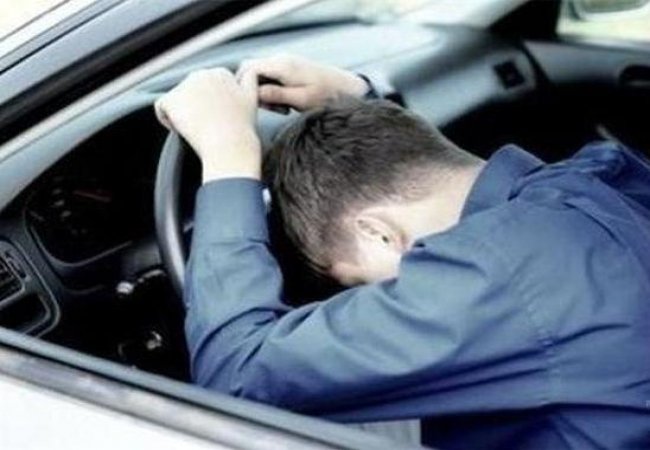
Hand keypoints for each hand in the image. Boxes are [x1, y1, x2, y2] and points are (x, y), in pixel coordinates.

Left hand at [155, 68, 261, 182]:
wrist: (230, 146)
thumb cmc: (242, 130)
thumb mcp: (252, 99)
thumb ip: (249, 80)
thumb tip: (249, 70)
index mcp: (221, 73)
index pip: (206, 87)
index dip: (210, 106)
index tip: (219, 120)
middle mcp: (201, 74)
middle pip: (189, 93)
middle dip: (195, 108)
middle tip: (208, 127)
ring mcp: (184, 86)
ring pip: (176, 101)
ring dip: (182, 115)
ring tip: (198, 130)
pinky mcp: (171, 99)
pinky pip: (161, 110)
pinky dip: (167, 121)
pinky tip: (183, 130)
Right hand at [237, 55, 368, 110]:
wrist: (348, 89)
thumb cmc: (328, 96)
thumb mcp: (302, 100)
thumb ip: (277, 95)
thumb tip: (255, 94)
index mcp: (283, 66)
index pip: (248, 69)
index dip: (247, 88)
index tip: (260, 105)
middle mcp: (281, 60)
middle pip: (251, 71)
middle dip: (254, 91)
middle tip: (272, 109)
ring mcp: (285, 63)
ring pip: (260, 76)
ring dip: (265, 93)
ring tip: (283, 109)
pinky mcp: (290, 69)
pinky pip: (271, 78)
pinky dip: (274, 92)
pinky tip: (287, 104)